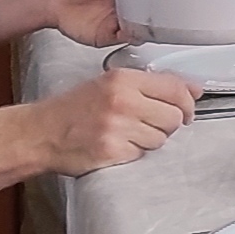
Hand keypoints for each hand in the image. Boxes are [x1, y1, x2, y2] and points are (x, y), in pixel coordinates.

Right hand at [35, 63, 194, 175]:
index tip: (186, 109)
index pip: (175, 88)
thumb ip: (152, 85)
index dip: (187, 102)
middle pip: (174, 117)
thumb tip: (193, 89)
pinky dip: (134, 153)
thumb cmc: (73, 109)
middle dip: (168, 124)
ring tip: (127, 134)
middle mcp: (122, 100)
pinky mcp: (113, 151)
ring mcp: (117, 127)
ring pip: (161, 138)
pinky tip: (117, 146)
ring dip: (150, 140)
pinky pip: (142, 154)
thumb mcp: (109, 84)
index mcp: (122, 79)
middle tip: (150, 124)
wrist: (41, 133)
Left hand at [53, 0, 167, 44]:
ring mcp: (122, 19)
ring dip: (156, 27)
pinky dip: (135, 37)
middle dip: (171, 12)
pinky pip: (129, 39)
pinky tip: (137, 29)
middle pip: (159, 9)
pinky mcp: (110, 34)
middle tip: (180, 7)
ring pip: (148, 26)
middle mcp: (131, 2)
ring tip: (163, 21)